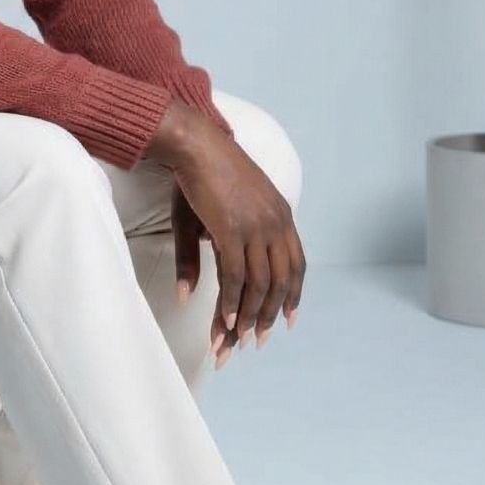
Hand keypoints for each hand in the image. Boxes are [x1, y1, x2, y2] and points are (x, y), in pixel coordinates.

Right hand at [169, 124, 305, 366]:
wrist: (194, 143)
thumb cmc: (202, 175)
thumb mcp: (212, 217)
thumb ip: (204, 258)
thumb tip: (188, 296)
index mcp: (281, 216)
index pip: (296, 264)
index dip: (293, 295)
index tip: (289, 321)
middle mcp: (275, 223)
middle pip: (280, 281)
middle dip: (269, 315)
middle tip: (258, 341)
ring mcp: (255, 227)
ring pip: (259, 284)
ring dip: (248, 316)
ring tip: (237, 341)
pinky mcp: (232, 230)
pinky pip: (235, 276)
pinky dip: (232, 301)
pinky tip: (225, 321)